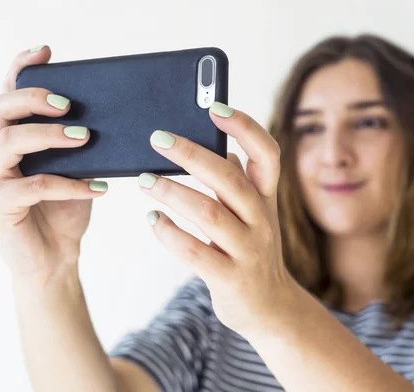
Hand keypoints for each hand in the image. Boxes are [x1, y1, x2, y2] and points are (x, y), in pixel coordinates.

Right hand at [0, 46, 107, 285]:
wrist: (54, 260)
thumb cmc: (64, 211)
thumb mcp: (78, 171)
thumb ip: (82, 148)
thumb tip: (114, 120)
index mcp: (12, 140)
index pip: (8, 95)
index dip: (21, 69)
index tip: (45, 51)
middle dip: (33, 97)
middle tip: (70, 103)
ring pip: (7, 142)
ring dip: (48, 135)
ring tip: (85, 137)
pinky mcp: (1, 207)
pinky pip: (32, 187)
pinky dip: (67, 184)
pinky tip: (97, 187)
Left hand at [139, 102, 298, 335]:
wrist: (269, 306)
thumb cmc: (252, 249)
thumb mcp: (254, 212)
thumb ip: (240, 181)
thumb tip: (222, 147)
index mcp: (267, 197)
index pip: (267, 154)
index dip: (245, 127)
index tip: (216, 106)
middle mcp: (262, 220)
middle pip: (230, 179)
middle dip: (193, 155)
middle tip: (157, 139)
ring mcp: (249, 250)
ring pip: (209, 214)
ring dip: (173, 193)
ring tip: (145, 179)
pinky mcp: (231, 278)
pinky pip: (195, 253)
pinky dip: (169, 233)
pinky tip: (152, 219)